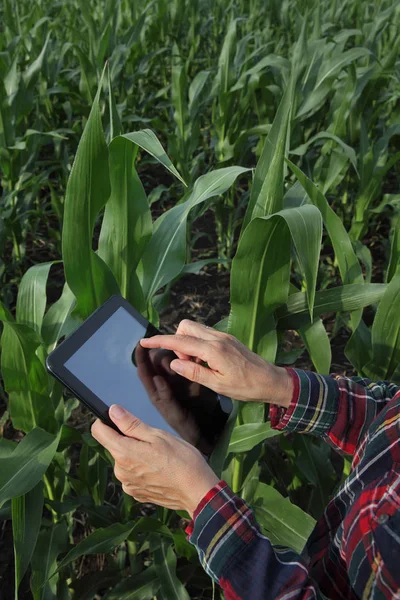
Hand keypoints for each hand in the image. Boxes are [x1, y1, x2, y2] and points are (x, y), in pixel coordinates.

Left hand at [91, 405, 219, 517]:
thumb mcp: (158, 435)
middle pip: (114, 446)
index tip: (118, 419)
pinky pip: (132, 475)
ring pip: (124, 460)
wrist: (197, 491)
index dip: (105, 421)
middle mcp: (121, 471)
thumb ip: (131, 424)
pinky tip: (159, 469)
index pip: (98, 432)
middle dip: (129, 440)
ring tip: (159, 457)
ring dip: (136, 455)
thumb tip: (113, 411)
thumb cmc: (183, 461)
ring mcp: (128, 484)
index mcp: (124, 453)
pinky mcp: (136, 493)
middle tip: (153, 441)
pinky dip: (142, 469)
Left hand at [135, 344, 213, 453]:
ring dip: (174, 355)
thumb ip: (166, 397)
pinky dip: (187, 360)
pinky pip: (186, 367)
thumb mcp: (174, 414)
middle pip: (157, 363)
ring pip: (171, 363)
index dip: (140, 357)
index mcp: (156, 393)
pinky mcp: (191, 382)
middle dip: (159, 352)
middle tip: (168, 345)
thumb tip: (158, 378)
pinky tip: (193, 355)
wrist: (205, 434)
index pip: (144, 371)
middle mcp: (165, 386)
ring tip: (181, 350)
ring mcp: (178, 384)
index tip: (140, 343)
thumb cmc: (187, 427)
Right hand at [140, 320, 292, 406]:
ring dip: (187, 342)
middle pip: (185, 326)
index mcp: (213, 350)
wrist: (269, 380)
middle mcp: (217, 338)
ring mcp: (223, 336)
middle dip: (177, 340)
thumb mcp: (217, 385)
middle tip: (186, 362)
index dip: (160, 340)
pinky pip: (205, 334)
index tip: (145, 341)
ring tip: (196, 364)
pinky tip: (206, 361)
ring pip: (194, 328)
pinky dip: (198, 344)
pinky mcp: (227, 338)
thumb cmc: (245, 386)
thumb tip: (174, 362)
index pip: (179, 340)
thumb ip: (193, 372)